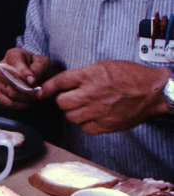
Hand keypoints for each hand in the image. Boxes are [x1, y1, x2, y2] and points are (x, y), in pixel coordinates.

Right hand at [0, 48, 54, 109]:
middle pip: (11, 80)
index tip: (34, 82)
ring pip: (9, 92)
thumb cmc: (40, 68)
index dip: (24, 74)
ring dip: (25, 98)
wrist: (38, 77)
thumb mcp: (44, 64)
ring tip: (35, 98)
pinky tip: (27, 103)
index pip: (15, 63)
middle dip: (27, 90)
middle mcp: (1, 67)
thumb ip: (38, 69)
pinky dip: (18, 105)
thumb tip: (30, 80)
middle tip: (39, 94)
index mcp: (13, 55)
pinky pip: (5, 102)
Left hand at [40, 60, 169, 133]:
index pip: (59, 82)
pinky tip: (94, 116)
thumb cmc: (129, 76)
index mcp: (89, 76)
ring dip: (74, 112)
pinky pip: (85, 128)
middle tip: (71, 98)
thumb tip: (62, 84)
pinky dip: (86, 124)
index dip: (47, 88)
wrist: (154, 91)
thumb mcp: (103, 66)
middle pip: (61, 102)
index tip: (42, 92)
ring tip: (85, 107)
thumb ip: (82, 75)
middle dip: (63, 100)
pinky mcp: (106, 125)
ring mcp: (98, 111)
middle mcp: (91, 94)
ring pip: (71, 117)